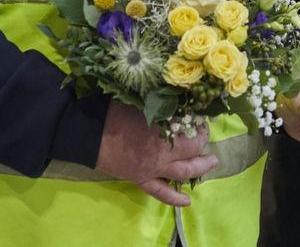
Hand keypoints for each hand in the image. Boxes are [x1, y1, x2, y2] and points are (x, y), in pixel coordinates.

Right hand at [95, 101, 217, 206]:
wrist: (88, 133)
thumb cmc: (112, 111)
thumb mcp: (139, 99)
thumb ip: (160, 102)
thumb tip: (175, 97)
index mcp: (163, 129)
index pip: (191, 128)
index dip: (198, 124)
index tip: (200, 118)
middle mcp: (162, 151)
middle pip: (192, 150)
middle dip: (203, 144)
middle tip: (206, 137)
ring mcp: (152, 168)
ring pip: (183, 172)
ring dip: (199, 168)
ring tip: (211, 164)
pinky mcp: (141, 179)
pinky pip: (160, 192)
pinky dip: (174, 198)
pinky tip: (187, 202)